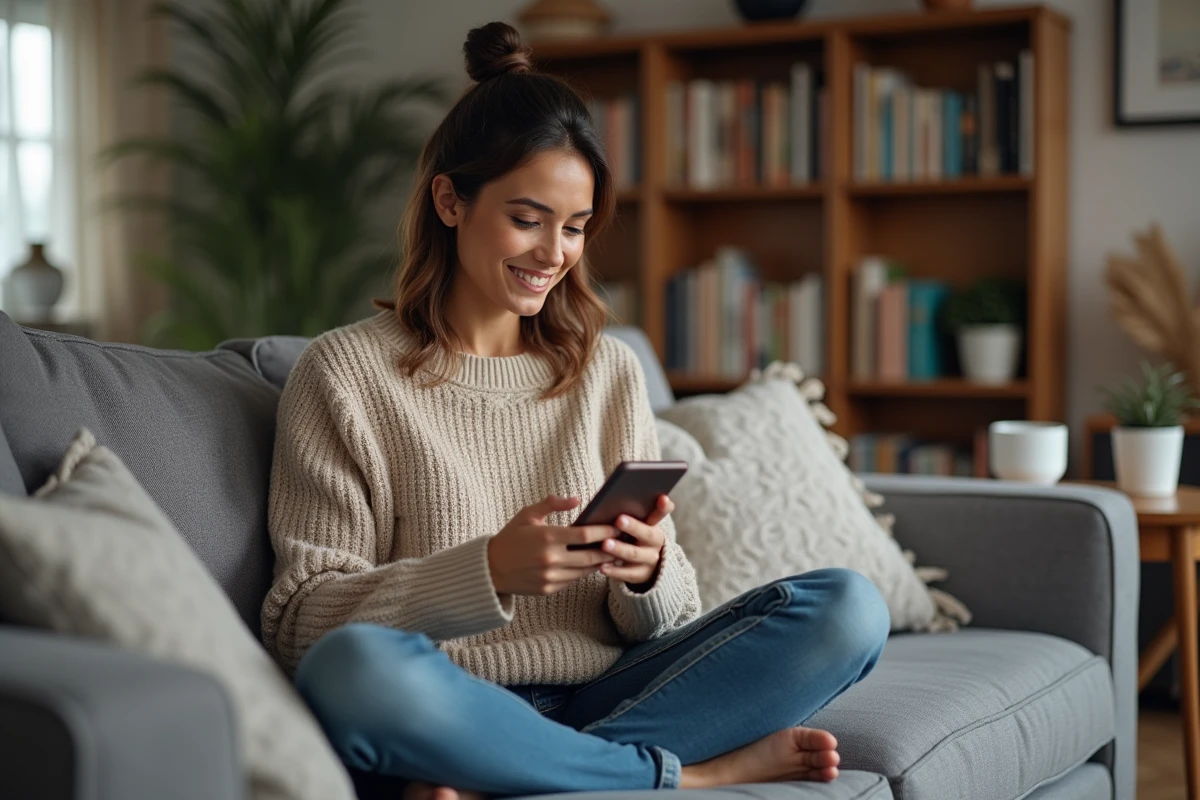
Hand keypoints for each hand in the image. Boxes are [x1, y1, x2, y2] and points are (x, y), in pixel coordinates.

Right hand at [487, 496, 620, 596]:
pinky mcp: (548, 590)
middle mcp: (551, 559)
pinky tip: (592, 564)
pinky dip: (583, 572)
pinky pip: (573, 580)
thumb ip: (552, 504)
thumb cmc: (510, 537)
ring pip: (585, 571)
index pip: (586, 536)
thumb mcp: (527, 515)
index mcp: (547, 537)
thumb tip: (577, 499)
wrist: (489, 569)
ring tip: (613, 553)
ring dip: (600, 563)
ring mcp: (550, 577)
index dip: (605, 531)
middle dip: (610, 549)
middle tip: (624, 542)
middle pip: (591, 557)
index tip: (617, 526)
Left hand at [597, 494, 673, 587]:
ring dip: (620, 549)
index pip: (662, 513)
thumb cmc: (631, 537)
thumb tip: (609, 495)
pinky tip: (602, 567)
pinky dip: (614, 571)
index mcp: (654, 525)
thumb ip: (628, 513)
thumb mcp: (634, 525)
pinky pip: (628, 574)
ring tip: (606, 544)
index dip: (664, 506)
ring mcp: (650, 560)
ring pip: (636, 555)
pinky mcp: (641, 575)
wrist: (644, 565)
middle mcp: (655, 542)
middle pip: (648, 534)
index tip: (662, 497)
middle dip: (634, 527)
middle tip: (619, 520)